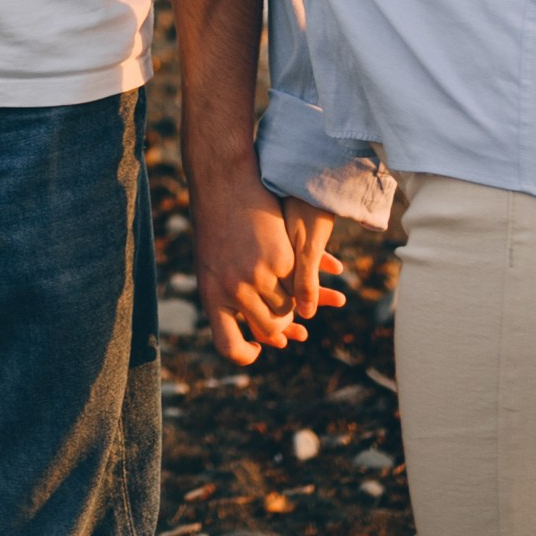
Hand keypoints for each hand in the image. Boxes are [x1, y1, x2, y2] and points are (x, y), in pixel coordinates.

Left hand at [187, 171, 345, 363]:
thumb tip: (259, 333)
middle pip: (270, 327)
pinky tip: (323, 272)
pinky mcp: (278, 260)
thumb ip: (229, 295)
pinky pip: (297, 282)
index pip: (228, 345)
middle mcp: (232, 292)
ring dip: (298, 303)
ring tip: (309, 300)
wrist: (222, 182)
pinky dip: (311, 276)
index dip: (246, 354)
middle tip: (298, 329)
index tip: (261, 346)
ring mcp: (256, 277)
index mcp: (211, 296)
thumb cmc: (215, 220)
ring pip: (287, 307)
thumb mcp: (212, 262)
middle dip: (285, 327)